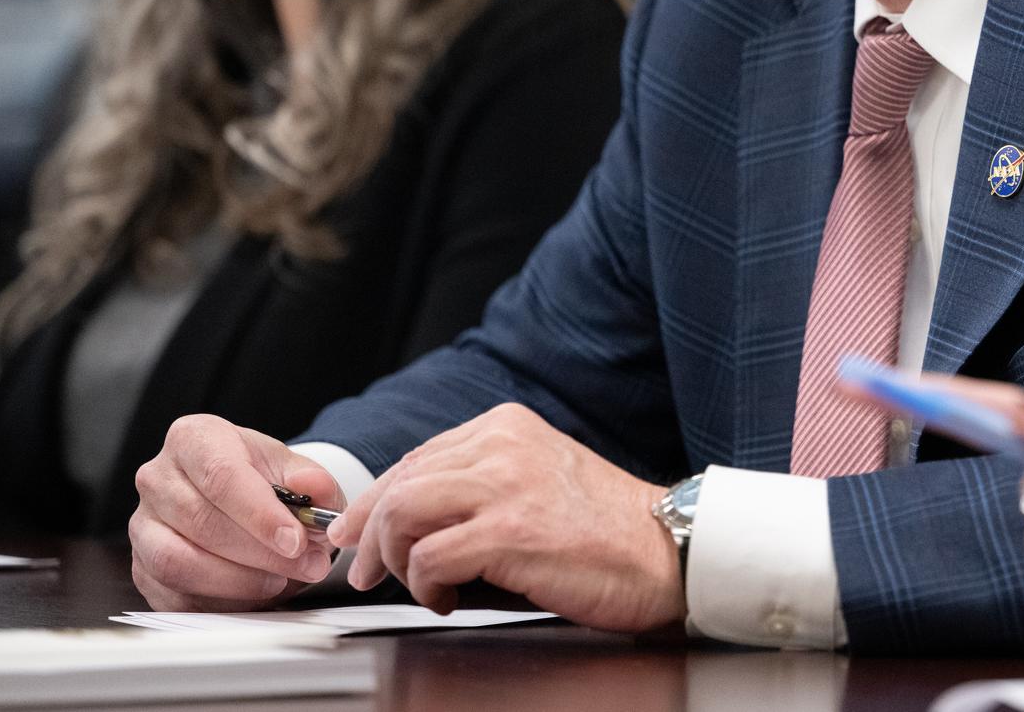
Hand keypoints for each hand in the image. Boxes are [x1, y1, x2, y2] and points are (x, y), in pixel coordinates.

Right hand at [130, 414, 343, 609]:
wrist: (239, 500)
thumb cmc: (260, 481)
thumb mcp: (292, 470)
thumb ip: (311, 479)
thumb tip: (314, 487)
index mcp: (193, 439)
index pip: (221, 476)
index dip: (260, 514)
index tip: (296, 541)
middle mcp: (157, 478)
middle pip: (202, 522)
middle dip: (260, 553)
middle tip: (305, 565)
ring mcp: (143, 525)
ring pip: (179, 563)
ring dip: (237, 581)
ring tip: (280, 580)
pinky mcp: (141, 568)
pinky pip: (173, 596)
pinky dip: (217, 603)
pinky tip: (252, 594)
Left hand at [328, 403, 684, 631]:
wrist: (665, 551)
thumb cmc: (606, 528)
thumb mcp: (538, 477)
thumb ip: (481, 482)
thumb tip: (412, 518)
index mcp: (506, 426)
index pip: (416, 458)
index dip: (376, 499)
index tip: (358, 530)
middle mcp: (502, 444)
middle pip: (401, 482)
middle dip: (369, 532)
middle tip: (365, 570)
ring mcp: (506, 485)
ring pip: (403, 512)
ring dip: (393, 558)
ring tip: (413, 585)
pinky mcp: (511, 532)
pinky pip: (431, 557)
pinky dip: (424, 585)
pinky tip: (443, 597)